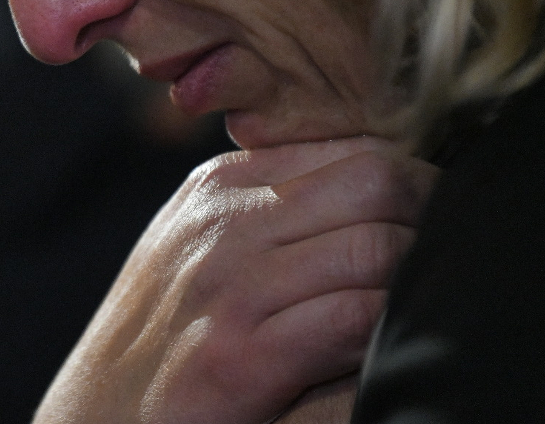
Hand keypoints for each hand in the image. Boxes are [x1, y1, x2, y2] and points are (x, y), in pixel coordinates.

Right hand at [33, 137, 437, 423]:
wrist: (94, 416)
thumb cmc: (160, 337)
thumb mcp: (196, 246)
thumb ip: (267, 208)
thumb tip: (369, 191)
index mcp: (219, 184)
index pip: (351, 148)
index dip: (414, 181)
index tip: (433, 217)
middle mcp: (224, 220)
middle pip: (376, 181)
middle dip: (431, 216)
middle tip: (450, 255)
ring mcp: (230, 283)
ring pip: (376, 244)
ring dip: (417, 276)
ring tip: (422, 304)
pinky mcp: (241, 354)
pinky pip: (354, 315)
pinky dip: (387, 328)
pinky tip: (383, 346)